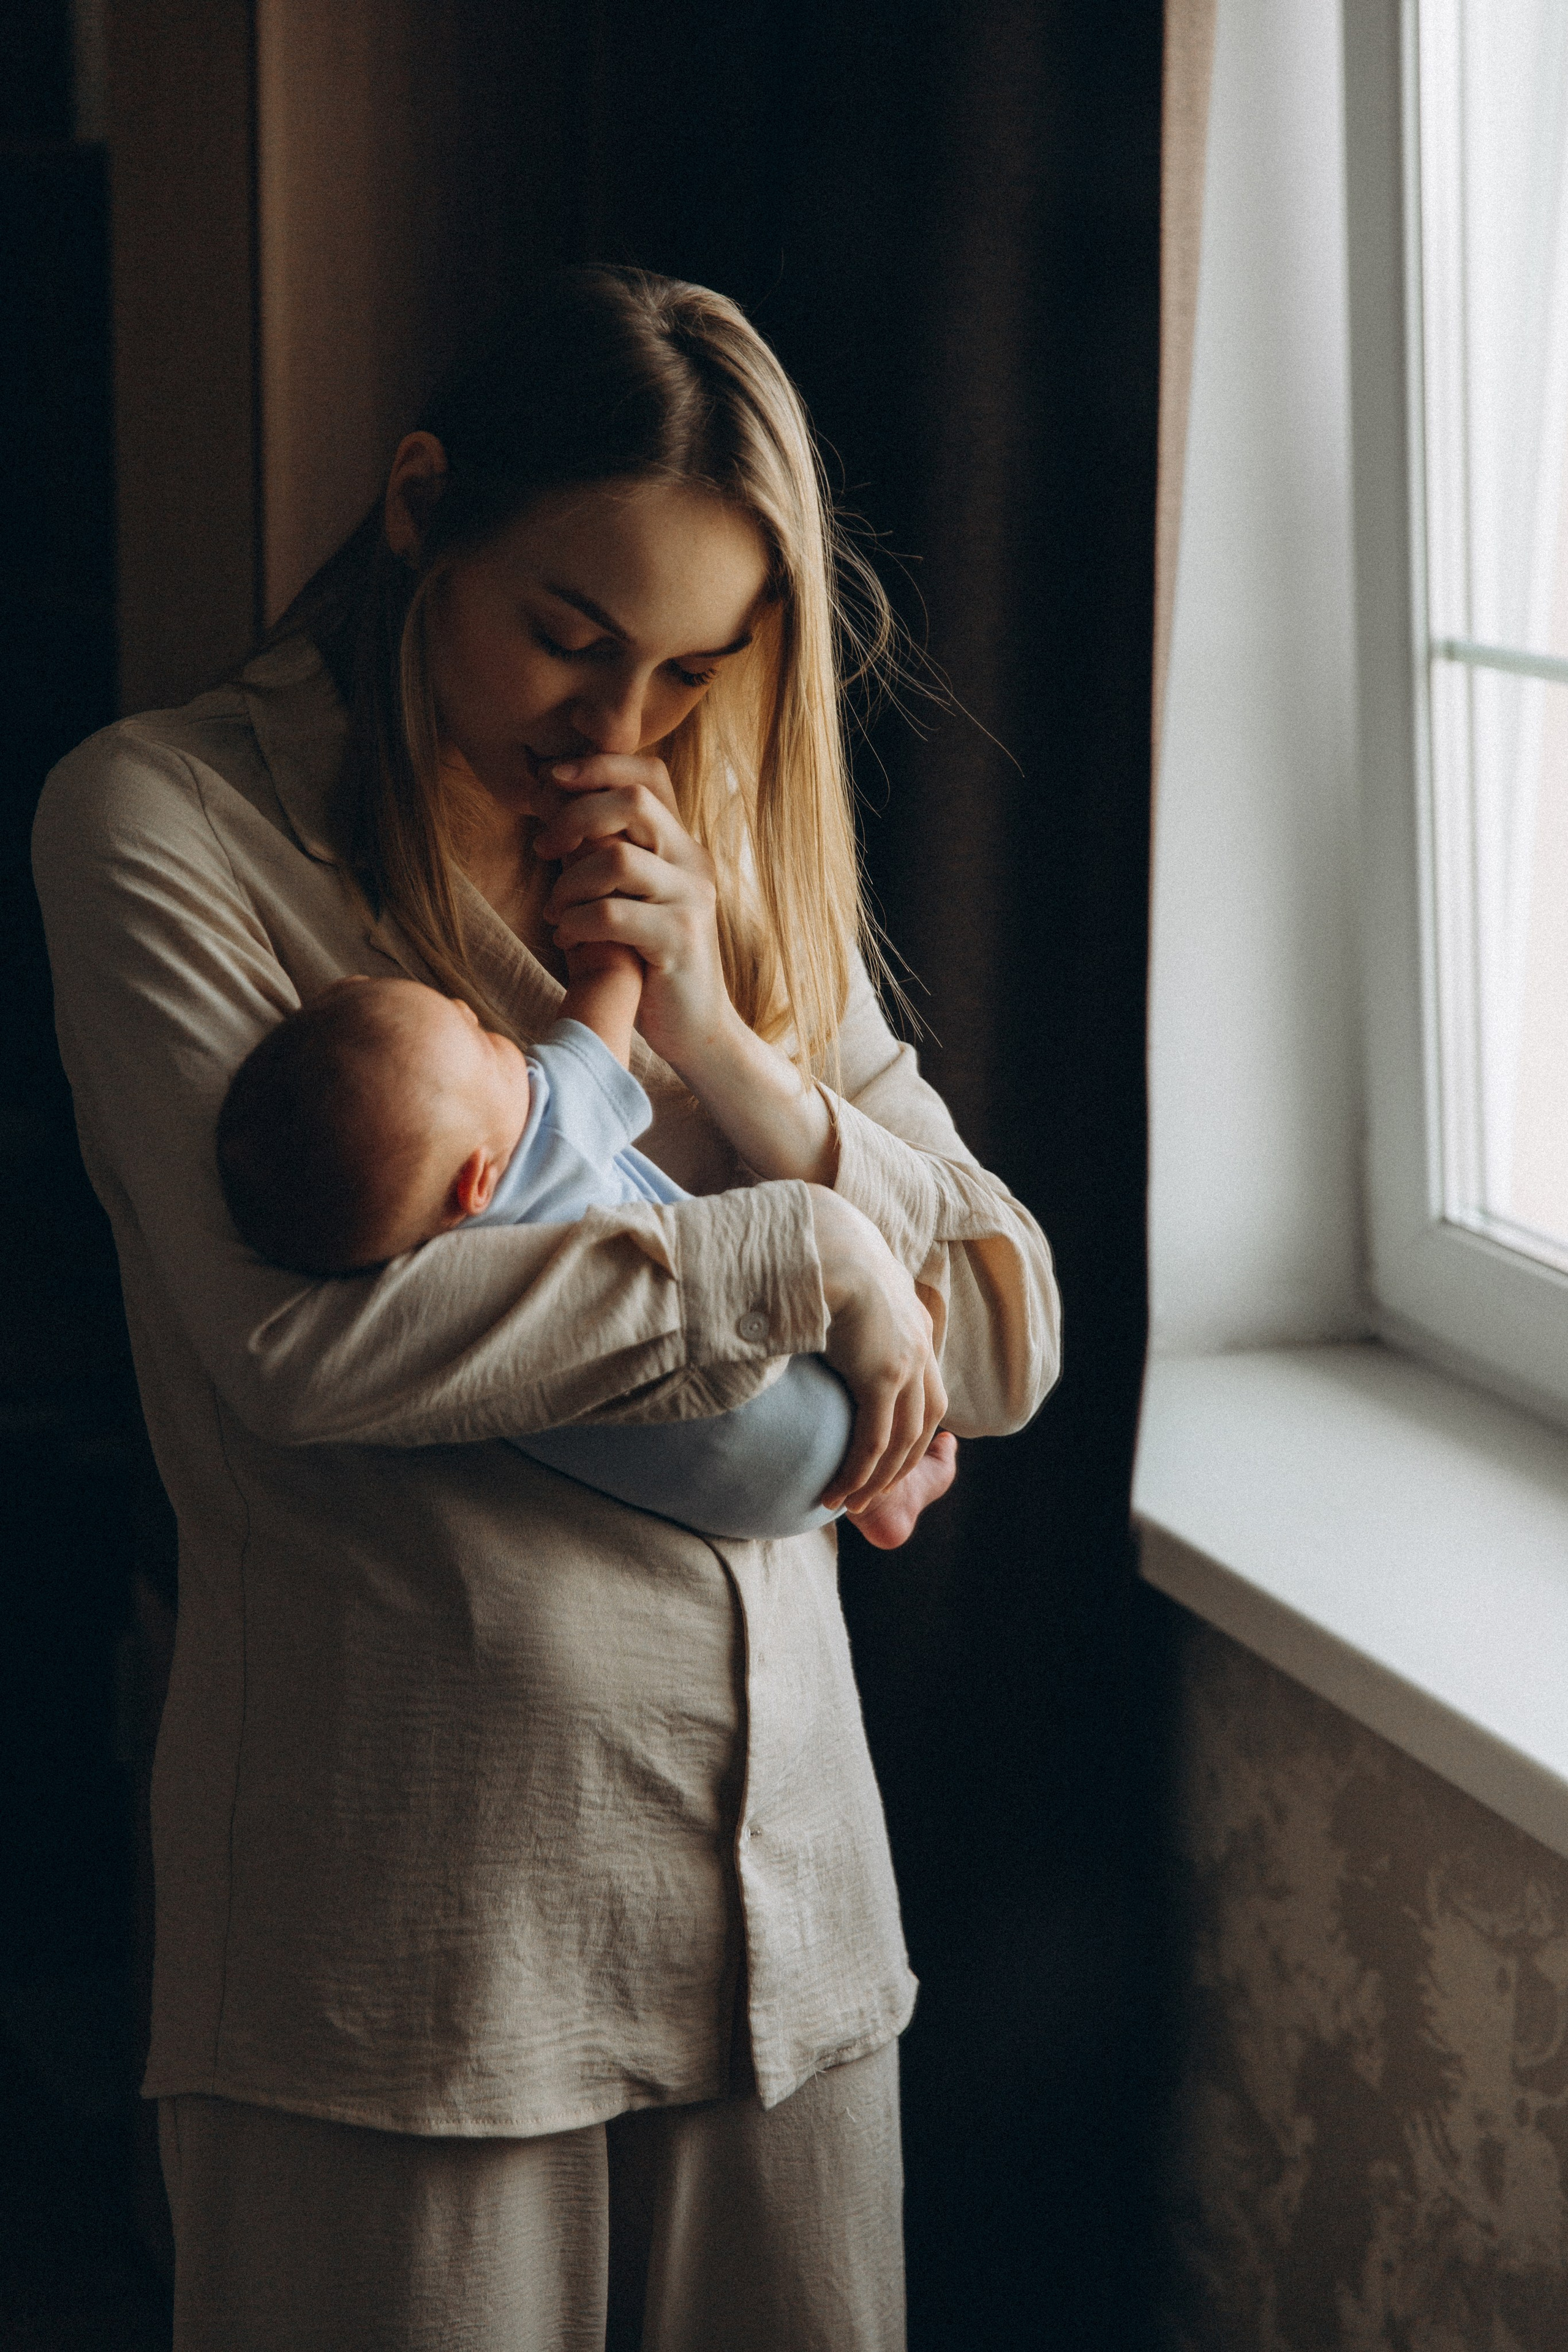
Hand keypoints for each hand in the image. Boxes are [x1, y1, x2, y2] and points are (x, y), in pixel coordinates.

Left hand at [530, 756, 734, 1077]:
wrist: (695, 1028)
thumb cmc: (647, 961)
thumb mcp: (625, 896)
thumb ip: (600, 852)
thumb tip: (548, 801)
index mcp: (680, 844)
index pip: (649, 773)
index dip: (598, 765)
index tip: (551, 780)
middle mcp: (692, 862)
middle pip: (632, 801)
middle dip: (573, 817)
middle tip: (542, 849)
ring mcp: (691, 899)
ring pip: (617, 858)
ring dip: (568, 882)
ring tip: (553, 910)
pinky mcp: (680, 939)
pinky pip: (613, 914)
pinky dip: (577, 922)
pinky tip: (566, 938)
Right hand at [808, 1185, 946, 1510]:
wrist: (825, 1239)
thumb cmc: (820, 1254)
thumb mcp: (842, 1282)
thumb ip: (840, 1305)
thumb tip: (812, 1309)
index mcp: (913, 1322)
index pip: (924, 1389)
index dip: (910, 1428)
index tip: (887, 1454)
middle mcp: (920, 1344)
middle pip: (923, 1421)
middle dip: (900, 1464)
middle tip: (871, 1492)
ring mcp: (906, 1361)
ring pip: (902, 1440)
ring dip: (878, 1478)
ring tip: (851, 1503)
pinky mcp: (884, 1375)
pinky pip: (876, 1440)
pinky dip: (861, 1472)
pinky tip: (841, 1492)